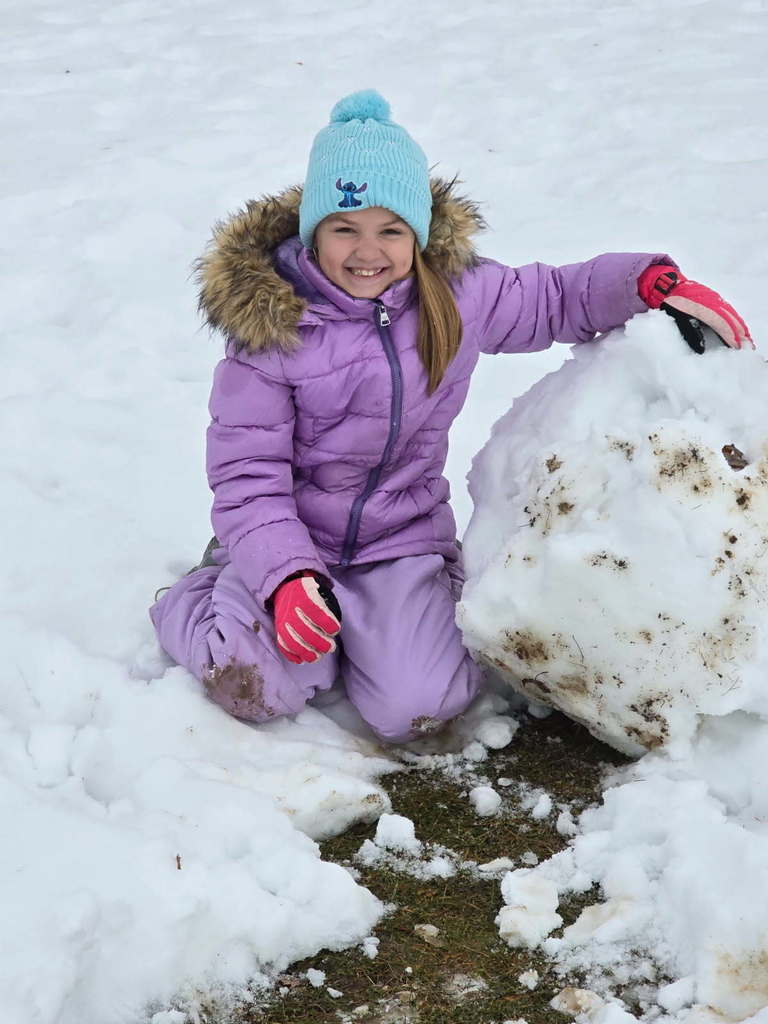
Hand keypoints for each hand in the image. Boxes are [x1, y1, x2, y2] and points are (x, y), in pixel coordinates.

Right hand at [272, 572, 341, 663]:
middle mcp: (292, 610)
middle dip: (319, 642)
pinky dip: (291, 654)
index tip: (335, 630)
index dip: (327, 623)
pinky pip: (282, 644)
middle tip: (331, 647)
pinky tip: (301, 660)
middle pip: (304, 630)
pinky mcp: (278, 629)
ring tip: (317, 657)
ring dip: (305, 652)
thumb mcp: (318, 590)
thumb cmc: (307, 593)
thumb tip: (336, 627)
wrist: (284, 589)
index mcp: (304, 597)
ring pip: (292, 640)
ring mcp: (283, 621)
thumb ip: (326, 605)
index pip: (315, 612)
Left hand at [637, 265, 751, 352]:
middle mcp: (711, 302)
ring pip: (731, 314)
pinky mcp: (717, 299)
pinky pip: (729, 311)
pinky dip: (736, 320)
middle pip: (729, 318)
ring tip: (746, 341)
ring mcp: (716, 299)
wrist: (673, 287)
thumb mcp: (676, 318)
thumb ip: (689, 332)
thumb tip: (701, 348)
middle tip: (746, 346)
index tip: (736, 344)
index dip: (729, 334)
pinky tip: (740, 329)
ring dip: (739, 327)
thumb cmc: (673, 305)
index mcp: (701, 307)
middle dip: (738, 333)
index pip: (719, 322)